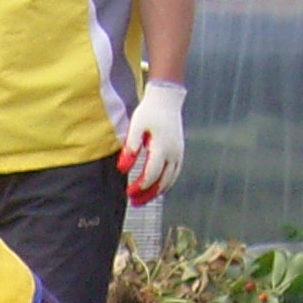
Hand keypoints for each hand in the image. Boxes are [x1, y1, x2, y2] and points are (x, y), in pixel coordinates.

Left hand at [120, 80, 187, 201]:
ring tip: (142, 200)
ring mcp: (179, 153)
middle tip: (134, 202)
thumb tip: (123, 169)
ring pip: (170, 180)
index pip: (152, 174)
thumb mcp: (135, 127)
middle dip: (148, 194)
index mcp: (162, 147)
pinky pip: (174, 174)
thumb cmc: (148, 112)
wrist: (167, 99)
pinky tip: (154, 188)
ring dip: (156, 192)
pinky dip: (165, 184)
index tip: (129, 192)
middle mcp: (174, 153)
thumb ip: (130, 148)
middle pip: (162, 181)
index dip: (141, 186)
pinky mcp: (179, 152)